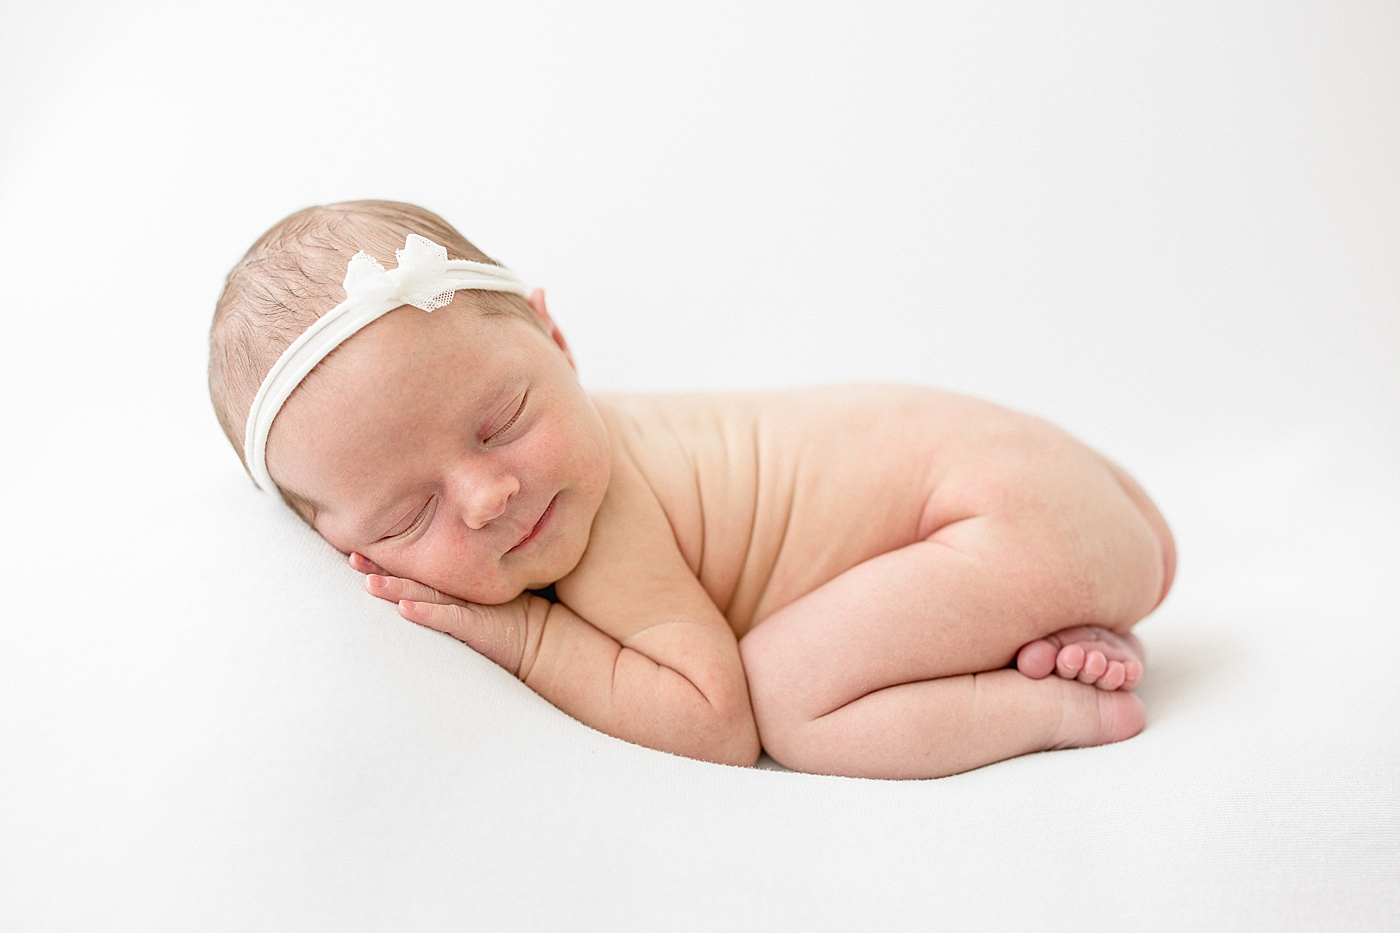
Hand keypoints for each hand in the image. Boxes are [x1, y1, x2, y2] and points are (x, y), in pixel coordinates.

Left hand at [348, 552, 536, 675]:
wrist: (542, 644)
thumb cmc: (510, 622)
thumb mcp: (480, 602)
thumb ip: (452, 592)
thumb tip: (414, 586)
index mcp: (456, 586)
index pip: (417, 569)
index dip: (387, 561)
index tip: (355, 552)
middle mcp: (459, 592)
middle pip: (415, 578)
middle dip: (382, 568)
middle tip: (353, 558)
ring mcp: (468, 608)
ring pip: (426, 594)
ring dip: (396, 589)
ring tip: (368, 583)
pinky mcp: (477, 627)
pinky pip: (449, 619)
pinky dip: (427, 614)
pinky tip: (405, 609)